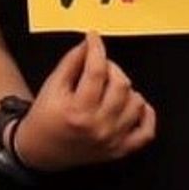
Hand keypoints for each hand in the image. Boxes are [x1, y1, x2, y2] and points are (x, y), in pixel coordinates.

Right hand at [16, 34, 155, 171]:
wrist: (41, 150)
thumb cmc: (44, 119)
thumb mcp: (52, 86)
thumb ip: (71, 62)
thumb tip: (89, 44)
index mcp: (78, 111)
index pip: (96, 70)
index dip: (96, 48)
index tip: (93, 38)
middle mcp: (98, 127)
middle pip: (121, 84)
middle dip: (111, 67)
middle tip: (99, 66)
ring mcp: (113, 139)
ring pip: (137, 103)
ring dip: (126, 88)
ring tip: (111, 87)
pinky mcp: (121, 149)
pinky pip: (147, 131)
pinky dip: (145, 114)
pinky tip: (132, 105)